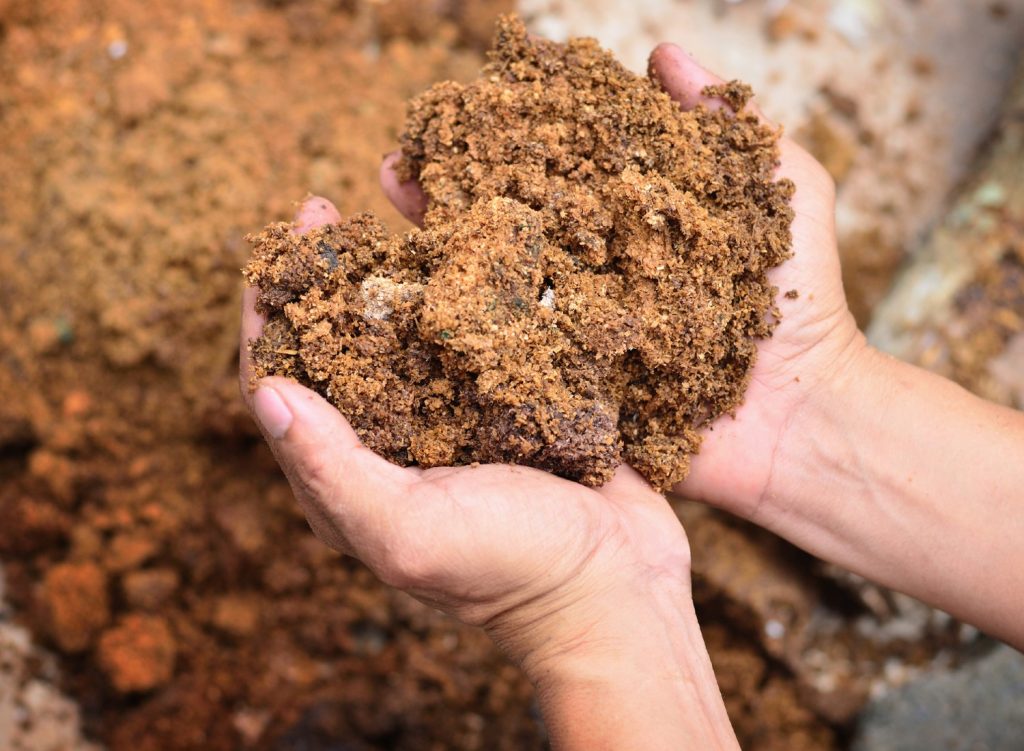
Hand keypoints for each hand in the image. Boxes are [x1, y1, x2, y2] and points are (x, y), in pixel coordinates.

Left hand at [240, 198, 690, 677]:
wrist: (619, 587)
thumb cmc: (510, 568)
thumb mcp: (409, 530)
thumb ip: (333, 469)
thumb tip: (265, 393)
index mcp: (349, 479)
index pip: (279, 390)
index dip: (265, 320)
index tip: (270, 255)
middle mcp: (393, 442)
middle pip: (337, 346)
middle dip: (323, 279)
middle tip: (322, 212)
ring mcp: (453, 419)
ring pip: (407, 329)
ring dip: (391, 270)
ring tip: (388, 212)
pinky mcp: (509, 401)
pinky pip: (475, 333)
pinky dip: (466, 288)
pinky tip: (470, 244)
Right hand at [380, 45, 864, 523]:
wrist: (805, 416)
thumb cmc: (801, 302)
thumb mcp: (781, 191)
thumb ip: (729, 123)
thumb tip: (660, 53)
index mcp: (629, 226)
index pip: (555, 172)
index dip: (507, 141)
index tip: (461, 112)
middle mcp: (590, 276)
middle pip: (506, 225)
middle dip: (449, 192)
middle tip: (399, 163)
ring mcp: (573, 336)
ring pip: (491, 287)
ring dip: (436, 254)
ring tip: (388, 217)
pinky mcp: (566, 393)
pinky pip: (504, 363)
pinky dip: (457, 338)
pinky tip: (411, 306)